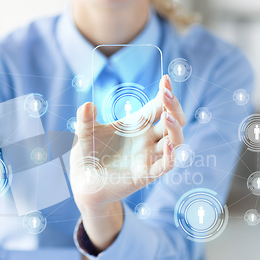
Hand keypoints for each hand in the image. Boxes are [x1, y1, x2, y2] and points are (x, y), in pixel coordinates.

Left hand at [70, 75, 185, 249]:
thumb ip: (85, 119)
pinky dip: (171, 156)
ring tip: (167, 116)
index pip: (160, 105)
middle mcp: (149, 138)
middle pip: (174, 120)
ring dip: (175, 128)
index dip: (166, 93)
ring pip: (175, 140)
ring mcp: (150, 156)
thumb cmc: (90, 152)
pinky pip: (166, 165)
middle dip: (174, 106)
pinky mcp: (146, 174)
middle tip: (167, 94)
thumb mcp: (85, 132)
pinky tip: (168, 145)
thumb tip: (87, 105)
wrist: (85, 180)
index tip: (165, 79)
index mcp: (139, 123)